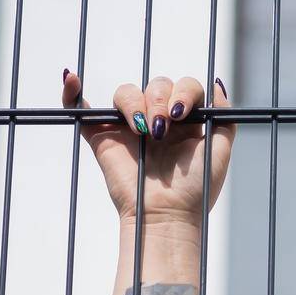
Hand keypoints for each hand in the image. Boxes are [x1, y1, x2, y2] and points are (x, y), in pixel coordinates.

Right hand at [61, 69, 236, 227]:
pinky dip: (72, 92)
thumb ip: (224, 117)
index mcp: (185, 121)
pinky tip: (71, 79)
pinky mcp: (103, 136)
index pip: (183, 87)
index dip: (183, 92)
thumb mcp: (220, 150)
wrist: (167, 215)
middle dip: (159, 100)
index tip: (181, 114)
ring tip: (142, 132)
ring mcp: (128, 126)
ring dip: (134, 104)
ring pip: (126, 92)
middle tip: (160, 131)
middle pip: (156, 85)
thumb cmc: (196, 189)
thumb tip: (215, 82)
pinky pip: (81, 107)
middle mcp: (158, 120)